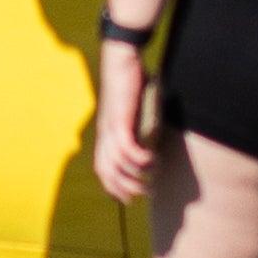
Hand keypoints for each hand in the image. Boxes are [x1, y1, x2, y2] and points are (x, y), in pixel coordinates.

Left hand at [90, 40, 154, 204]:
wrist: (121, 58)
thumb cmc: (131, 81)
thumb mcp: (136, 109)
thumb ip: (141, 124)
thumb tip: (156, 136)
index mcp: (105, 133)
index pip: (102, 169)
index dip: (113, 187)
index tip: (129, 199)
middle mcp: (104, 133)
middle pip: (107, 172)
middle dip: (125, 189)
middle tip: (145, 193)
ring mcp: (110, 127)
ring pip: (116, 164)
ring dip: (136, 175)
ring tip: (153, 177)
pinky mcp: (120, 119)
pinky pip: (126, 148)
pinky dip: (139, 159)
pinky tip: (151, 159)